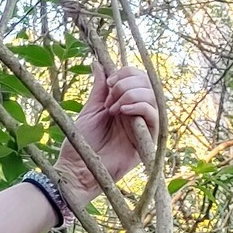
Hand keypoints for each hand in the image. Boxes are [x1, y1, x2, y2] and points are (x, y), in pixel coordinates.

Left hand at [55, 61, 158, 202]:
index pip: (137, 79)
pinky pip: (155, 117)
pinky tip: (123, 111)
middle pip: (148, 84)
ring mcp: (142, 127)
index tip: (108, 82)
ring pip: (153, 97)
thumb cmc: (81, 144)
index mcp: (123, 104)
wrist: (77, 169)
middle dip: (128, 82)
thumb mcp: (91, 110)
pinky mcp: (147, 141)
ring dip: (132, 94)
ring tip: (113, 107)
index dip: (126, 73)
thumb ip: (99, 88)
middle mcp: (136, 114)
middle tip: (110, 94)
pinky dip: (140, 107)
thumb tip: (98, 62)